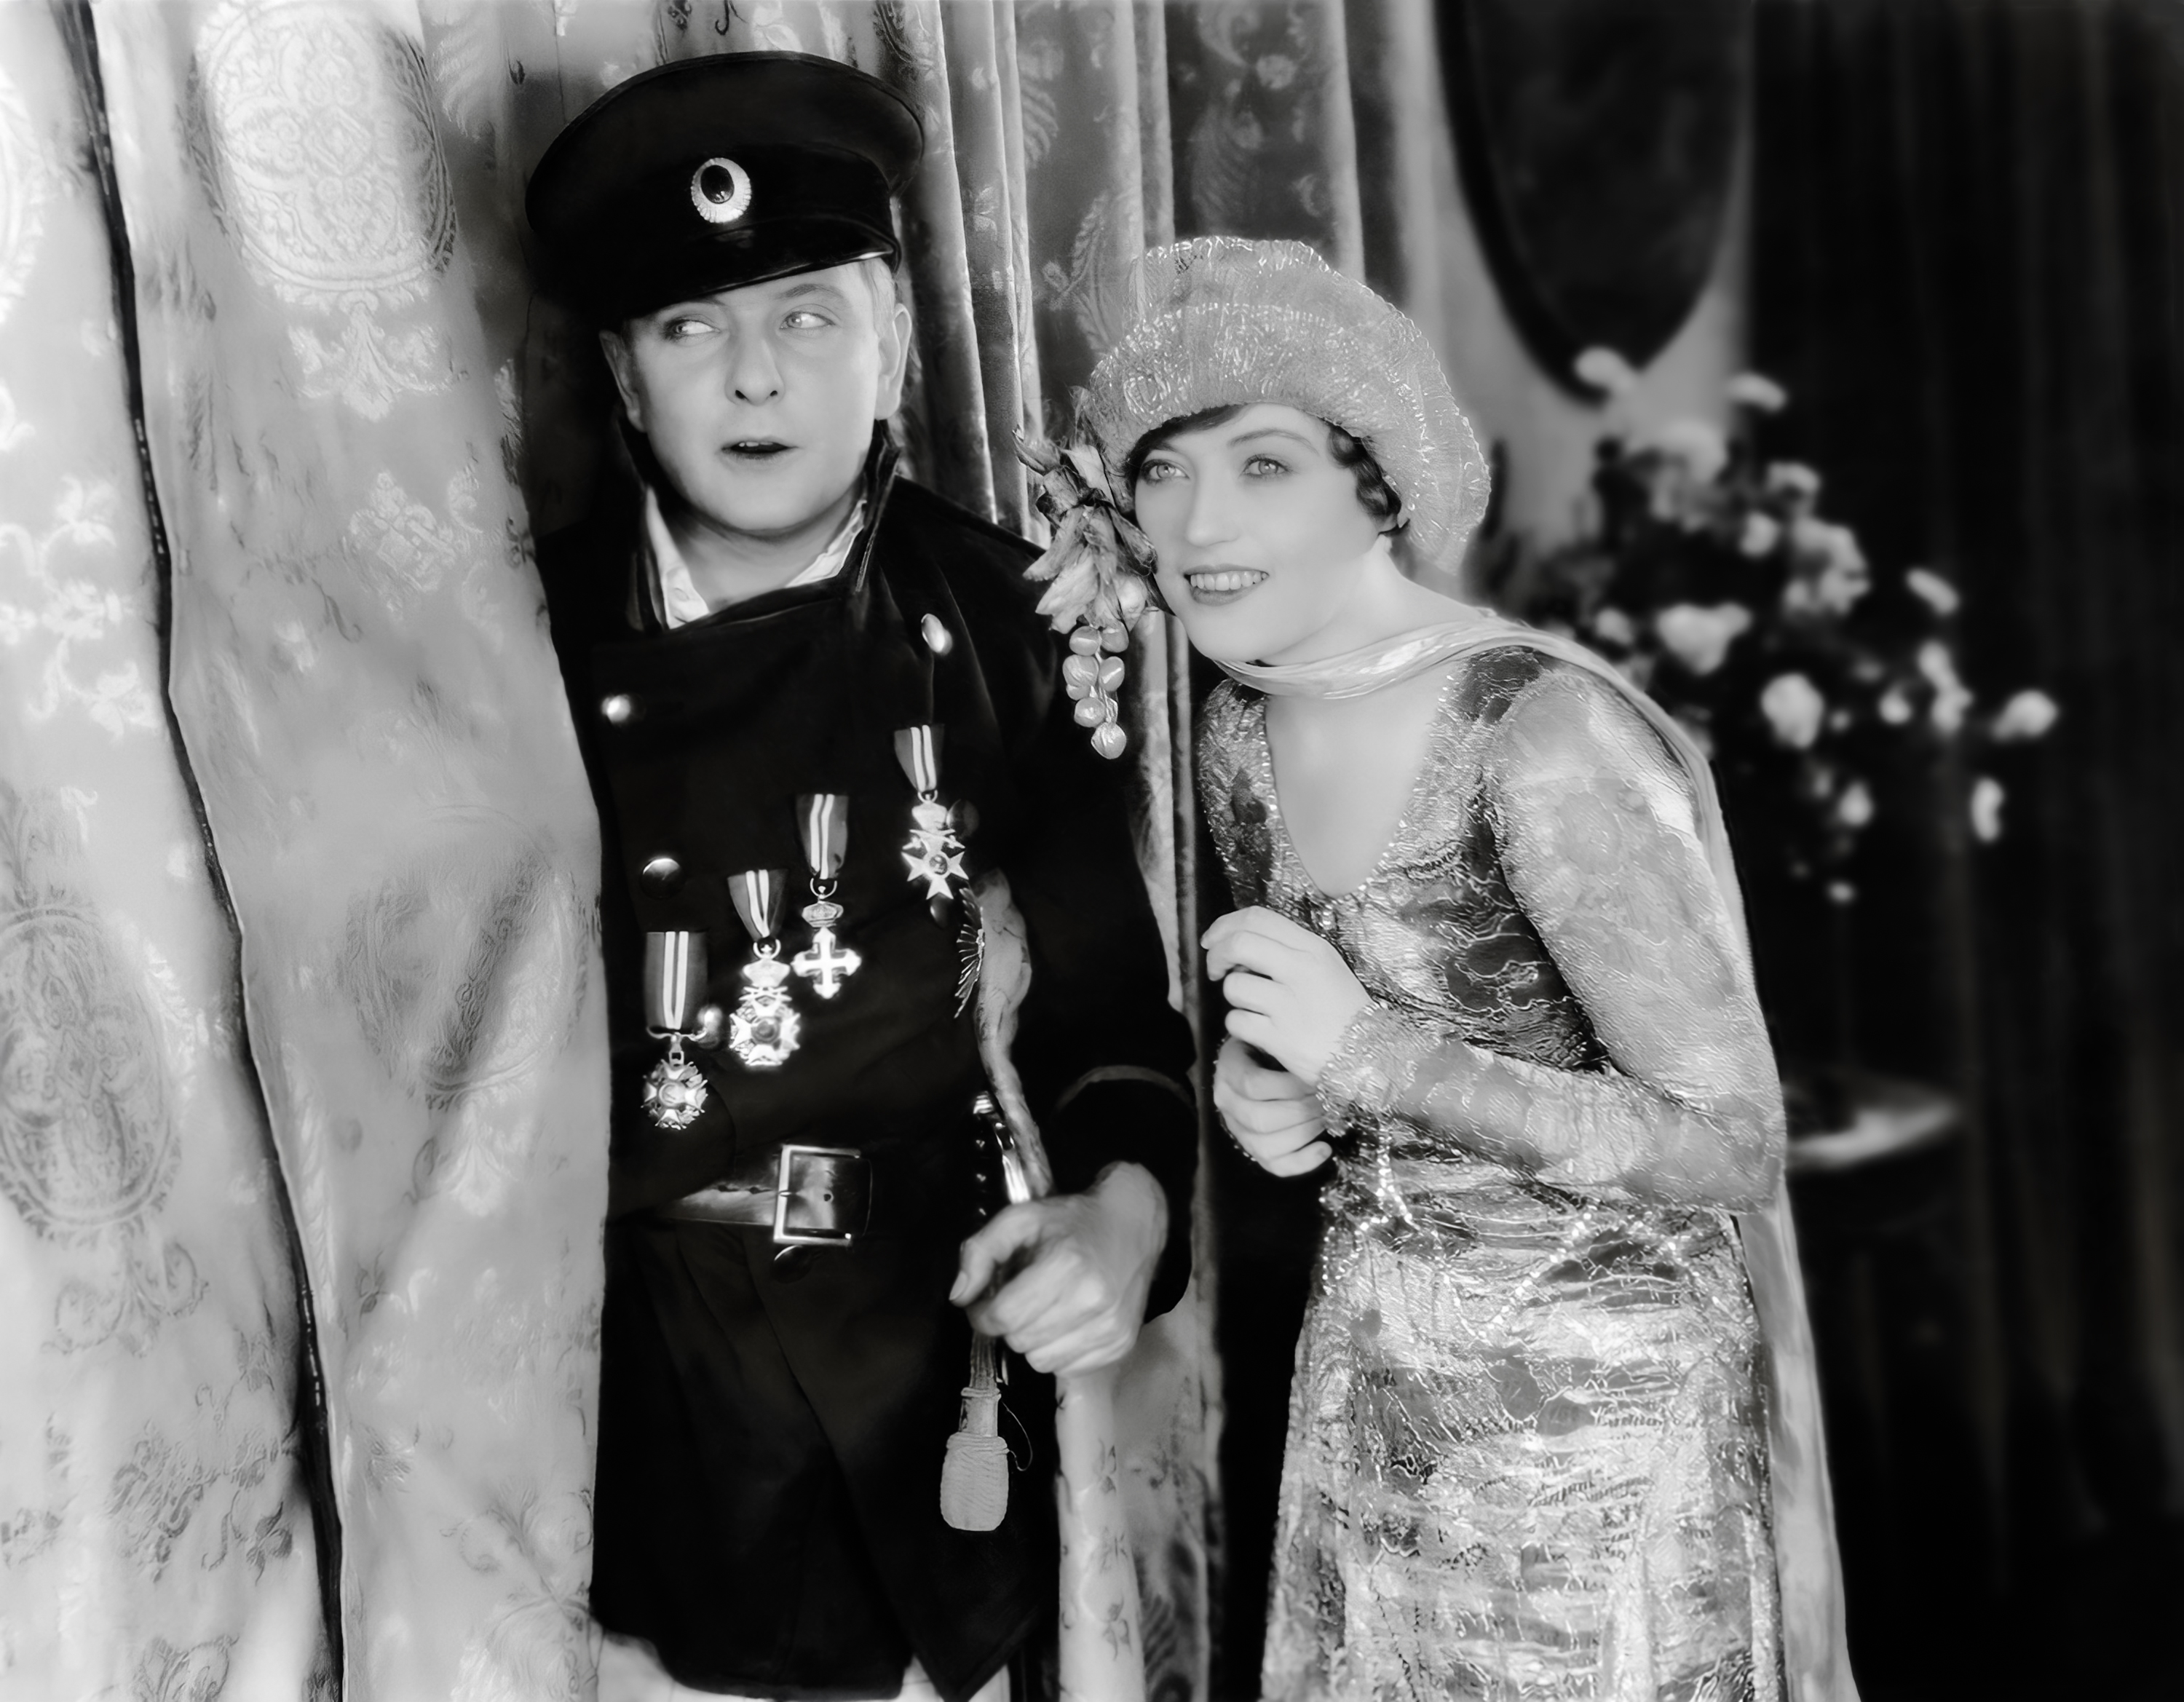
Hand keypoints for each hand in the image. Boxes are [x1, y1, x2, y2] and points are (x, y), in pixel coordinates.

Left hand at [950, 1162, 1165, 1376]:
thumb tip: (959, 1296)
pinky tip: (1064, 1322)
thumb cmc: (1072, 1221)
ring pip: (1040, 1361)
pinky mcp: (1120, 1344)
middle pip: (1019, 1340)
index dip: (982, 1313)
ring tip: (1042, 1310)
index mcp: (1066, 1265)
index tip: (985, 1301)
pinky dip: (1057, 1351)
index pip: (1004, 1316)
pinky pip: (1067, 1369)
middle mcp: (1092, 1300)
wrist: (1133, 1225)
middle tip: (1017, 1300)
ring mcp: (1110, 1327)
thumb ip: (980, 1251)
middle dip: (1008, 1323)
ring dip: (1031, 1340)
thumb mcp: (1020, 1218)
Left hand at [1201, 906, 1370, 1088]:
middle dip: (1216, 956)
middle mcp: (1301, 970)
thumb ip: (1287, 949)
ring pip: (1233, 986)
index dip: (1224, 926)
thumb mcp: (1326, 967)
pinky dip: (1239, 1026)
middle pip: (1238, 944)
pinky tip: (1258, 1030)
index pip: (1257, 918)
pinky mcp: (1279, 1037)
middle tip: (1216, 970)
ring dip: (1234, 998)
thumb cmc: (1342, 1011)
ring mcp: (1289, 1005)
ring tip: (1254, 1007)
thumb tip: (1238, 943)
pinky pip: (1236, 1022)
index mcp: (1312, 948)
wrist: (1371, 1056)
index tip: (1213, 940)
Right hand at [1213, 1035, 1330, 1175]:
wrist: (1257, 1060)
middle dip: (1301, 1111)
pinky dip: (1302, 1162)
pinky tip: (1325, 1148)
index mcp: (1229, 1070)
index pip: (1252, 1085)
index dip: (1288, 1087)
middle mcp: (1227, 1103)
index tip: (1315, 1080)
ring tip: (1326, 1118)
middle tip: (1327, 1099)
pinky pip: (1274, 1165)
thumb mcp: (1271, 1037)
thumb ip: (1282, 1043)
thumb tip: (1313, 1060)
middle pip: (1260, 1119)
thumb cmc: (1271, 1047)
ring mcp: (1238, 1129)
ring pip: (1266, 1145)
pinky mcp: (1253, 1149)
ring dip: (1304, 1133)